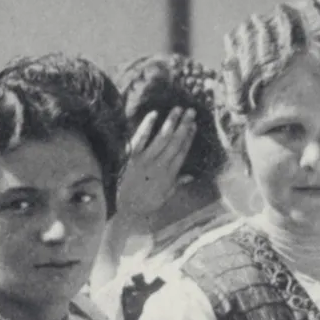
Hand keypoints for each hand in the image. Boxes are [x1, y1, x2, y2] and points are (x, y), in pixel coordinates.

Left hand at [113, 108, 197, 225]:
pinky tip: (154, 114)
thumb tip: (190, 176)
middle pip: (175, 142)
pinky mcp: (132, 157)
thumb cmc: (144, 205)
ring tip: (178, 109)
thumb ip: (177, 184)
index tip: (194, 125)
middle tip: (191, 111)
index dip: (189, 137)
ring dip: (171, 122)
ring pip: (162, 138)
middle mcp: (160, 165)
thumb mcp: (164, 197)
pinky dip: (147, 126)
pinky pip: (140, 139)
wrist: (125, 210)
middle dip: (184, 125)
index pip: (182, 152)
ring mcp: (146, 160)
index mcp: (170, 174)